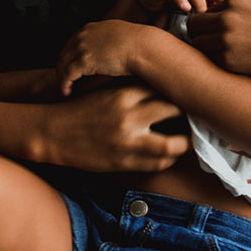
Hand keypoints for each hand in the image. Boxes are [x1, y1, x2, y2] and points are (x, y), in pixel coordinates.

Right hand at [35, 81, 189, 171]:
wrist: (52, 132)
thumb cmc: (81, 108)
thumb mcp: (105, 90)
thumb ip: (132, 88)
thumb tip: (163, 86)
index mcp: (123, 92)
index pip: (164, 87)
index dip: (180, 90)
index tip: (190, 92)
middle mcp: (128, 115)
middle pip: (175, 111)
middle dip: (189, 114)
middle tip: (197, 116)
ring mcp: (127, 141)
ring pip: (173, 145)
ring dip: (184, 143)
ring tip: (188, 140)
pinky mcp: (123, 162)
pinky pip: (156, 164)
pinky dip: (167, 160)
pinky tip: (167, 154)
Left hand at [56, 19, 147, 95]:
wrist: (143, 47)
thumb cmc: (138, 45)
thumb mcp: (118, 35)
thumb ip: (109, 40)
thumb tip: (112, 50)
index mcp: (91, 28)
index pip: (72, 43)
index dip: (70, 57)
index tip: (71, 68)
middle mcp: (83, 35)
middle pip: (64, 53)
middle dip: (63, 67)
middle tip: (65, 81)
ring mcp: (82, 47)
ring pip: (62, 64)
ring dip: (62, 78)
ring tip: (65, 89)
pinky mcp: (84, 61)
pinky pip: (67, 74)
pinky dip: (64, 84)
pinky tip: (67, 92)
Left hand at [188, 0, 250, 80]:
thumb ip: (233, 13)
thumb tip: (210, 20)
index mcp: (232, 3)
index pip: (203, 11)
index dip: (206, 23)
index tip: (215, 32)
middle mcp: (225, 19)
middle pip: (193, 26)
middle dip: (199, 34)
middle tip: (212, 44)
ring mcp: (225, 40)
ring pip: (198, 43)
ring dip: (206, 49)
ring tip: (223, 54)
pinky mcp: (229, 60)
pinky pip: (211, 60)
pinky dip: (218, 61)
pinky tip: (233, 62)